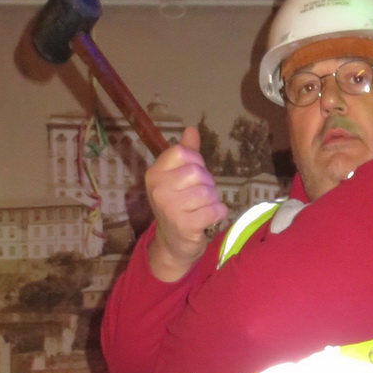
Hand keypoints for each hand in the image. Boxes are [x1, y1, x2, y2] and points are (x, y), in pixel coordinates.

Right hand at [145, 125, 223, 281]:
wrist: (173, 244)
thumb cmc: (179, 207)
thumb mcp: (178, 178)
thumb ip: (186, 154)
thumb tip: (192, 129)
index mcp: (155, 173)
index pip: (183, 153)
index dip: (197, 162)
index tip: (193, 177)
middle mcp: (158, 189)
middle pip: (197, 172)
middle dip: (207, 183)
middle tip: (200, 197)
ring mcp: (169, 208)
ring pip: (208, 192)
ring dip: (213, 200)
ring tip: (203, 208)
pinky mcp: (184, 225)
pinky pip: (214, 211)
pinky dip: (218, 213)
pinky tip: (209, 218)